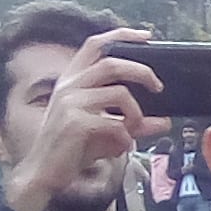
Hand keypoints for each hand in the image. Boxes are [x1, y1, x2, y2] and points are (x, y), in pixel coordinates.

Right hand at [1, 25, 161, 210]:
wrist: (45, 174)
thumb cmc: (74, 150)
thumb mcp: (108, 132)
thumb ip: (134, 124)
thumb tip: (165, 121)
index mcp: (72, 80)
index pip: (95, 45)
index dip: (120, 35)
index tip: (146, 36)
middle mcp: (69, 86)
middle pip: (112, 63)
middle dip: (142, 72)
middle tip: (159, 87)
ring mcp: (70, 102)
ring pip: (120, 93)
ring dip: (136, 114)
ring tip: (133, 131)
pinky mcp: (75, 122)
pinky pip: (115, 123)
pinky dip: (126, 137)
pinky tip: (121, 148)